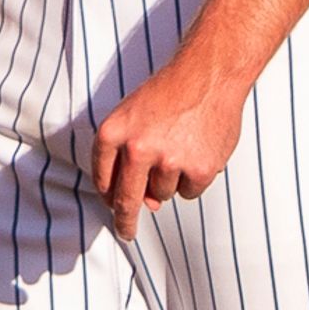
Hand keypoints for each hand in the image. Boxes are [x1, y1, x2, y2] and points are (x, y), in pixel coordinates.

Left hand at [92, 55, 246, 239]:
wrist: (206, 78)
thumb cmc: (166, 95)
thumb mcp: (132, 117)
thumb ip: (127, 156)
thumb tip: (146, 203)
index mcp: (113, 132)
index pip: (102, 178)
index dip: (106, 197)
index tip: (111, 213)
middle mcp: (137, 149)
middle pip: (126, 199)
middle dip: (124, 220)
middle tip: (125, 231)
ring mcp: (169, 161)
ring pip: (161, 195)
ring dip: (167, 182)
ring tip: (178, 149)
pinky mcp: (199, 169)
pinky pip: (188, 192)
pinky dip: (192, 180)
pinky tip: (196, 153)